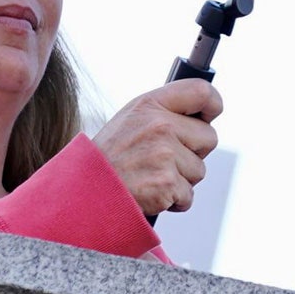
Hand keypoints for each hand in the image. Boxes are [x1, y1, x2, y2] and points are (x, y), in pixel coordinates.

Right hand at [93, 79, 221, 215]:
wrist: (82, 193)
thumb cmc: (109, 159)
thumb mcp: (130, 121)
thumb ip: (164, 113)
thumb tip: (204, 116)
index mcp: (149, 105)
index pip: (201, 92)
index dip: (212, 105)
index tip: (209, 116)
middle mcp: (159, 125)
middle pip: (209, 137)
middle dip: (193, 153)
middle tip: (163, 160)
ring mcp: (163, 155)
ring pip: (199, 170)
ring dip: (181, 180)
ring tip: (150, 177)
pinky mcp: (166, 183)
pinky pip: (188, 195)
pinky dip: (173, 201)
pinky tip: (150, 194)